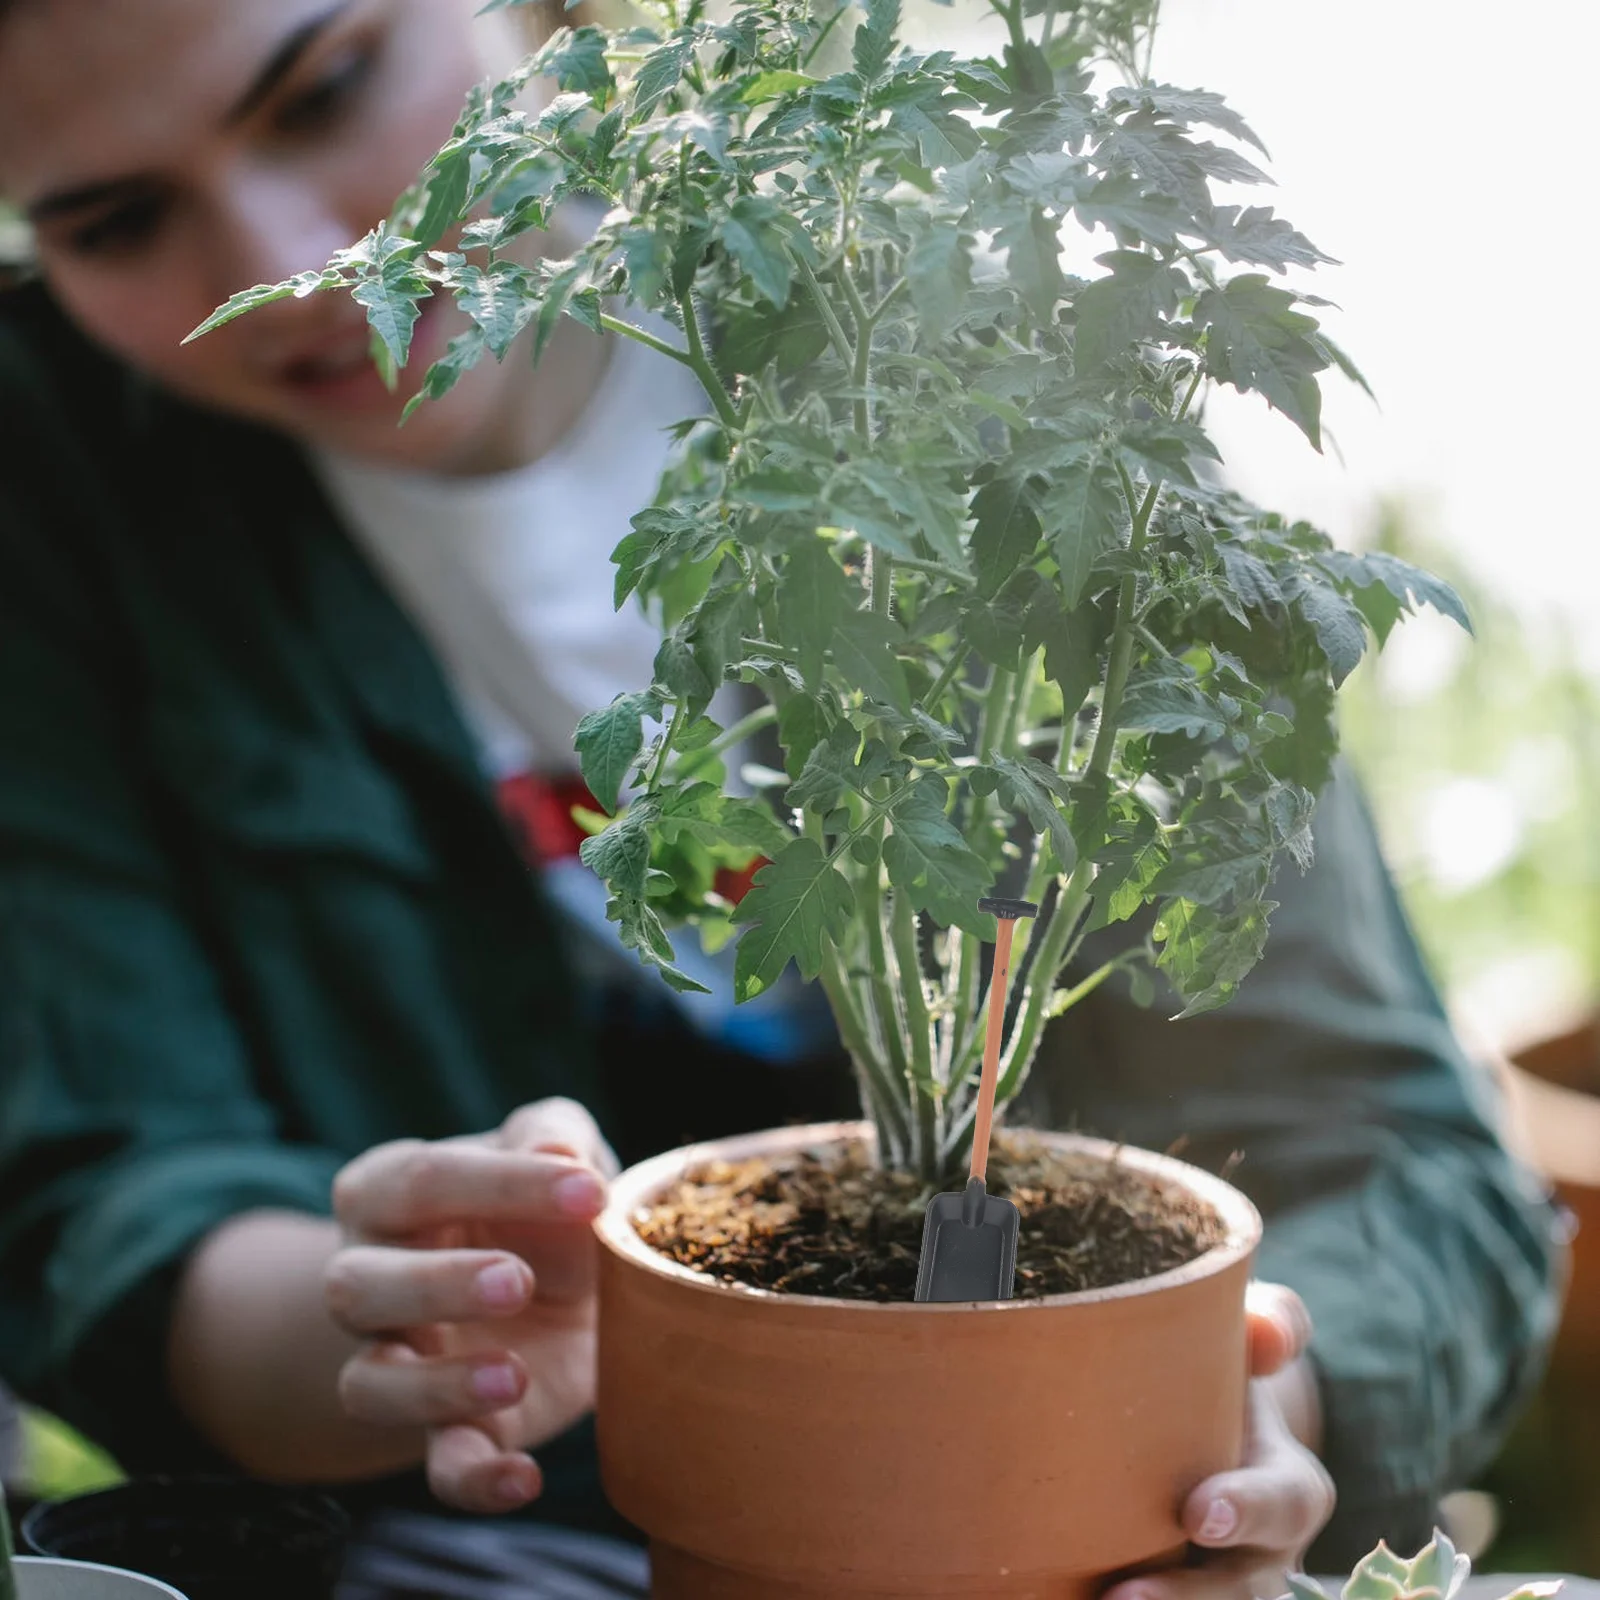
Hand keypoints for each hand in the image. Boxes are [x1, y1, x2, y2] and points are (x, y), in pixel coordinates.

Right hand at [322, 1097, 619, 1513]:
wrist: (569, 1287)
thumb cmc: (545, 1202)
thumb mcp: (558, 1149)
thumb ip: (554, 1133)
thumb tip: (557, 1150)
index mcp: (390, 1189)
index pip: (424, 1179)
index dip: (504, 1183)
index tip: (590, 1191)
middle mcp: (370, 1275)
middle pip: (359, 1285)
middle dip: (436, 1284)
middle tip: (518, 1280)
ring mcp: (397, 1360)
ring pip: (370, 1386)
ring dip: (438, 1387)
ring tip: (515, 1374)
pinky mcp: (445, 1428)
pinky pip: (435, 1466)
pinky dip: (473, 1480)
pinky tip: (524, 1476)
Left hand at [1104, 1282, 1335, 1599]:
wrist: (1183, 1415)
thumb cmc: (1219, 1370)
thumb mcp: (1246, 1337)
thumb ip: (1271, 1322)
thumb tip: (1266, 1332)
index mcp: (1286, 1483)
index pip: (1284, 1504)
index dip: (1247, 1510)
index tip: (1197, 1512)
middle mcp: (1261, 1552)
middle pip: (1242, 1591)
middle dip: (1188, 1596)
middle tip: (1125, 1594)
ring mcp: (1219, 1584)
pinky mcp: (1173, 1588)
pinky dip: (1102, 1599)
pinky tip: (1067, 1597)